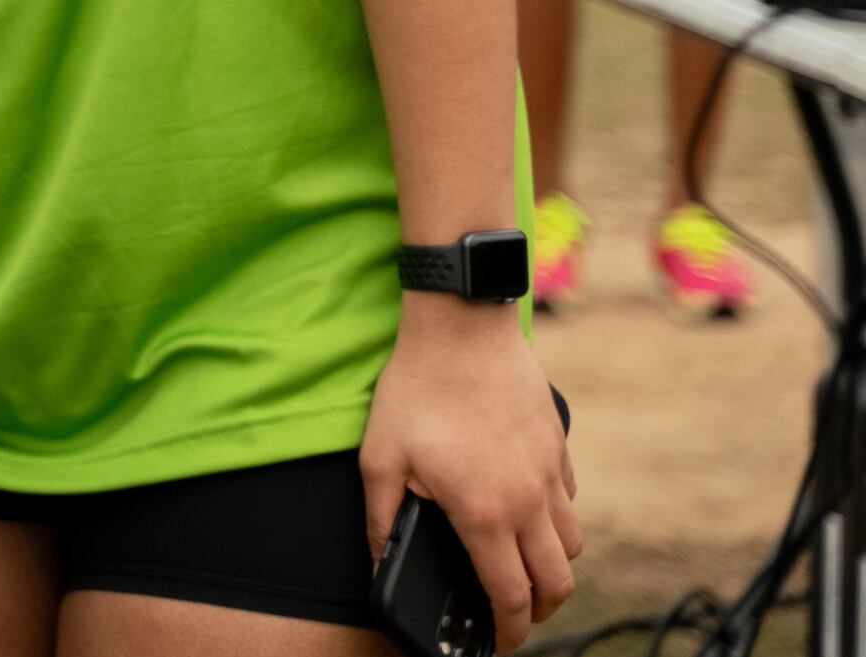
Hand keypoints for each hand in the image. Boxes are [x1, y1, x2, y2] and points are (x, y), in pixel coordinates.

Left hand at [360, 303, 578, 649]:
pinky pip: (570, 499)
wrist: (461, 327)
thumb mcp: (380, 457)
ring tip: (522, 565)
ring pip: (571, 544)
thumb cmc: (416, 390)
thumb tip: (380, 562)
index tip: (497, 642)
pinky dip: (557, 518)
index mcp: (485, 513)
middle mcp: (529, 501)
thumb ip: (381, 518)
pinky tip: (528, 509)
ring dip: (552, 565)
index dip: (509, 632)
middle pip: (558, 583)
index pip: (512, 597)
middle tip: (515, 615)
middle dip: (541, 612)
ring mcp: (551, 473)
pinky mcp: (558, 446)